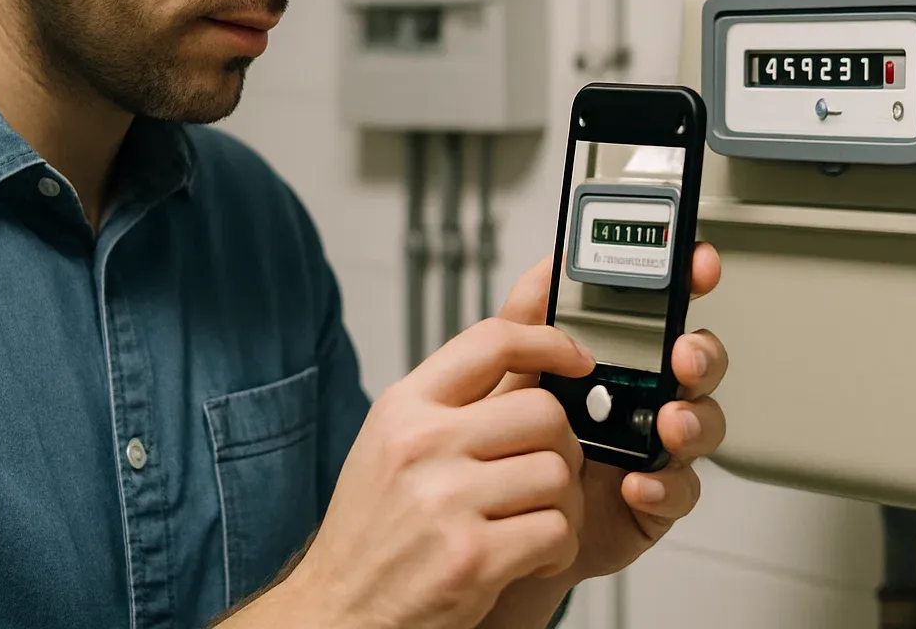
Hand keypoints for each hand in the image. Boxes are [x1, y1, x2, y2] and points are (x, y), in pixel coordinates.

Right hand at [277, 319, 596, 628]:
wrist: (339, 608)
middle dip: (561, 446)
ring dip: (562, 504)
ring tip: (531, 521)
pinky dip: (557, 548)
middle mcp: (422, 444)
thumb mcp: (399, 438)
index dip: (549, 342)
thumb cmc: (376, 526)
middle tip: (544, 474)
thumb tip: (531, 315)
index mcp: (405, 407)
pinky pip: (557, 530)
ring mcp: (445, 500)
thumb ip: (461, 389)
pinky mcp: (472, 557)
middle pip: (544, 412)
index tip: (576, 359)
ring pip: (557, 474)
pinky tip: (528, 556)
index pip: (492, 341)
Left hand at [491, 246, 726, 589]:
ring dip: (694, 419)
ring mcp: (656, 445)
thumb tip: (548, 265)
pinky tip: (637, 482)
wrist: (497, 517)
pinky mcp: (655, 498)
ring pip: (703, 423)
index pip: (665, 309)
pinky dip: (665, 486)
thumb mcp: (509, 370)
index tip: (698, 264)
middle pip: (698, 362)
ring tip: (668, 424)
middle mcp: (646, 395)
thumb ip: (528, 317)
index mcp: (618, 356)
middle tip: (685, 354)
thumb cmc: (511, 440)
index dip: (689, 280)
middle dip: (703, 352)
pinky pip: (680, 490)